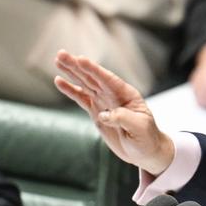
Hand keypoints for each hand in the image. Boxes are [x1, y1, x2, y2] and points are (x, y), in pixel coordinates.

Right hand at [54, 50, 173, 174]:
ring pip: (85, 84)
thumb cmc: (147, 138)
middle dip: (77, 66)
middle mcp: (114, 95)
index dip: (94, 70)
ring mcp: (104, 102)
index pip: (108, 80)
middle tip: (61, 54)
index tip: (80, 59)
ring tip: (58, 59)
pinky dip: (70, 90)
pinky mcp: (96, 112)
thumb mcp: (140, 128)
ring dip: (71, 73)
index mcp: (127, 95)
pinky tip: (59, 81)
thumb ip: (123, 118)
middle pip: (93, 78)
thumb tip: (104, 114)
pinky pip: (81, 98)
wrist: (145, 151)